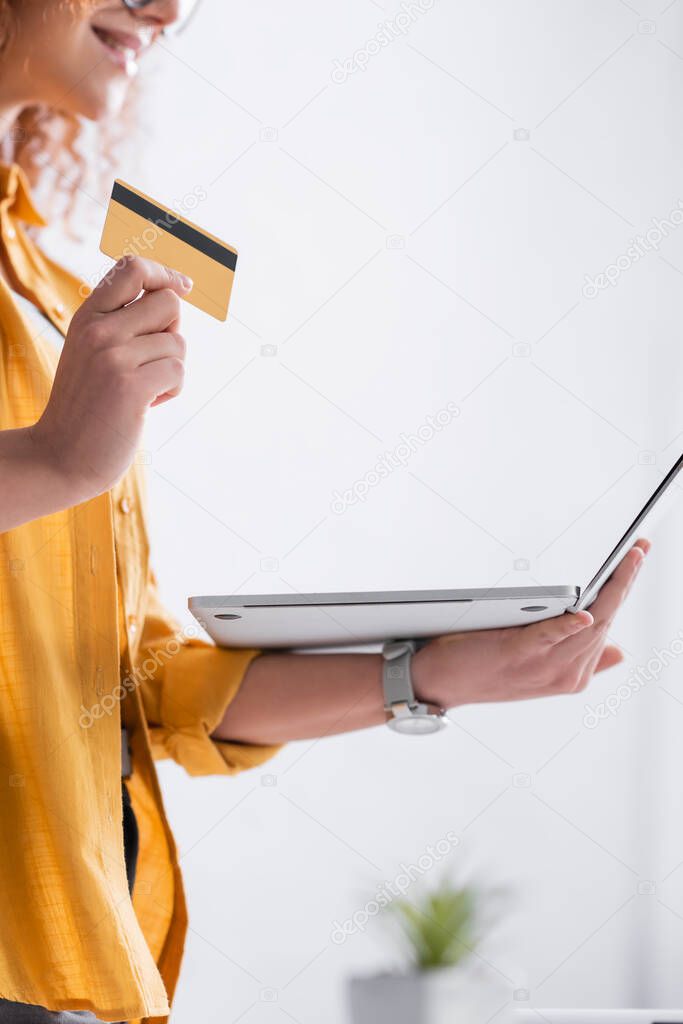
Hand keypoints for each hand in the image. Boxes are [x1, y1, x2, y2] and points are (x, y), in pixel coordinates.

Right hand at [32, 255, 191, 502]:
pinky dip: (171, 392)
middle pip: (169, 302)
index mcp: (88, 316)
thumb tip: (176, 296)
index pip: (132, 268)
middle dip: (174, 332)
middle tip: (153, 360)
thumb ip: (122, 323)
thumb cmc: (88, 405)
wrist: (61, 455)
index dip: (165, 274)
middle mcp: (98, 330)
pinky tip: (146, 405)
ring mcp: (113, 357)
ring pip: (178, 342)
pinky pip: (178, 372)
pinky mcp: (131, 386)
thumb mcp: (93, 352)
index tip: (183, 286)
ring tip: (143, 390)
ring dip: (171, 370)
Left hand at [412, 539, 649, 708]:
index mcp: (572, 674)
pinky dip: (568, 626)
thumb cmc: (485, 666)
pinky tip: (583, 612)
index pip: (608, 623)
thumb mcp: (539, 668)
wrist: (440, 683)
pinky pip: (548, 638)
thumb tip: (619, 650)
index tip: (638, 557)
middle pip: (604, 619)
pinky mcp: (515, 655)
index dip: (625, 589)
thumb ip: (582, 661)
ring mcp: (542, 668)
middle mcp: (564, 674)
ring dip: (610, 591)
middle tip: (641, 548)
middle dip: (625, 582)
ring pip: (587, 624)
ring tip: (626, 560)